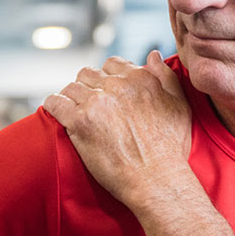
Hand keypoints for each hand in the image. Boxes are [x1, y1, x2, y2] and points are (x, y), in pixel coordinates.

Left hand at [45, 53, 192, 207]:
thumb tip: (153, 55)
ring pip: (71, 87)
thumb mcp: (181, 106)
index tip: (107, 93)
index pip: (112, 64)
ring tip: (74, 112)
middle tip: (90, 105)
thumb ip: (166, 77)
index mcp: (140, 79)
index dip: (107, 78)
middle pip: (89, 74)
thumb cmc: (171, 149)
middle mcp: (117, 86)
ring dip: (71, 97)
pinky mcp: (79, 122)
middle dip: (88, 87)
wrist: (157, 181)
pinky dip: (54, 105)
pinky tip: (57, 112)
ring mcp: (96, 103)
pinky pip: (55, 102)